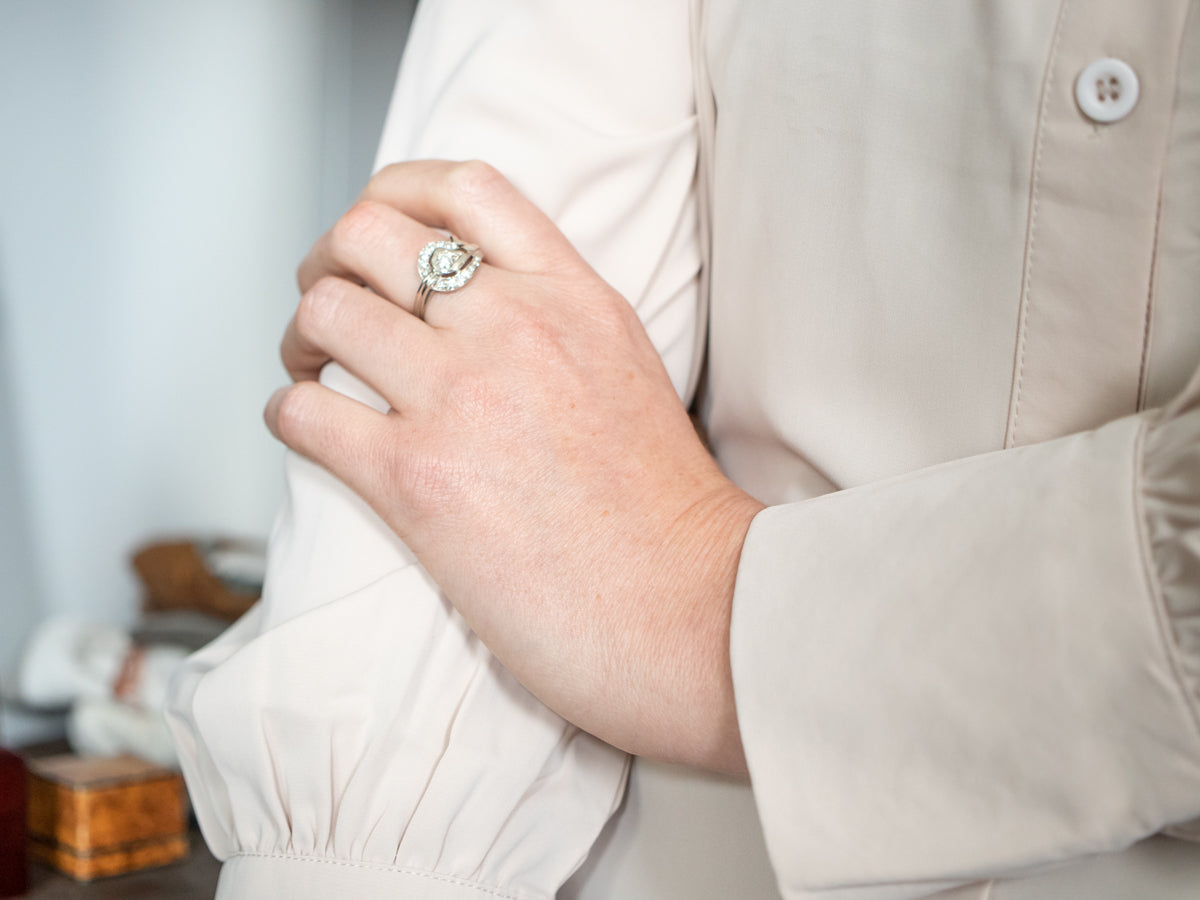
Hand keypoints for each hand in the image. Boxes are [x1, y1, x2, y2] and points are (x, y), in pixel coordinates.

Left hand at [266, 160, 763, 772]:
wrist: (693, 610)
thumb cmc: (668, 517)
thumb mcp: (630, 372)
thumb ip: (560, 324)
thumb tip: (484, 312)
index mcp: (572, 298)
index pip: (463, 188)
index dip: (394, 192)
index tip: (376, 225)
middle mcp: (514, 328)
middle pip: (367, 235)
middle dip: (327, 266)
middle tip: (329, 307)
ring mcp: (463, 398)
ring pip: (327, 312)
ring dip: (301, 341)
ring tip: (313, 374)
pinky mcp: (418, 480)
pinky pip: (306, 412)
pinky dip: (289, 414)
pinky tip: (310, 431)